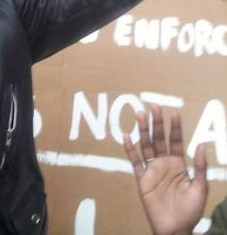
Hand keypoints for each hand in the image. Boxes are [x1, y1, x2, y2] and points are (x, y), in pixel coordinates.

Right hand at [123, 105, 206, 234]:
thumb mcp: (200, 189)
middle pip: (159, 139)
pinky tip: (128, 137)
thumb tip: (200, 146)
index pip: (176, 141)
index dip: (175, 128)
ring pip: (146, 146)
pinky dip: (130, 150)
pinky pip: (135, 162)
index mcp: (179, 164)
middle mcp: (164, 164)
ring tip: (140, 114)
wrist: (175, 229)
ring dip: (143, 130)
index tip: (174, 113)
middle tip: (154, 106)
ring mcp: (152, 170)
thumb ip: (200, 168)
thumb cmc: (190, 211)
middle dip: (156, 123)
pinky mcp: (142, 179)